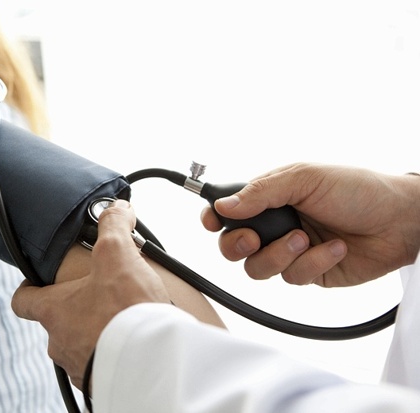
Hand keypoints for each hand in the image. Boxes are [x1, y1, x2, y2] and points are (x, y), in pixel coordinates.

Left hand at [11, 200, 170, 388]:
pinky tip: (132, 341)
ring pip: (79, 343)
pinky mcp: (101, 383)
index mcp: (53, 311)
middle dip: (77, 306)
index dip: (29, 286)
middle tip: (100, 293)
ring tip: (121, 318)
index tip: (41, 279)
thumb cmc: (126, 311)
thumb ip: (113, 226)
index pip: (23, 300)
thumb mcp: (117, 254)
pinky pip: (101, 364)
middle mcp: (60, 342)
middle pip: (57, 321)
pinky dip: (112, 352)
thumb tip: (117, 209)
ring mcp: (79, 366)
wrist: (153, 361)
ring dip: (95, 330)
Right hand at [202, 163, 419, 286]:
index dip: (214, 219)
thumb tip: (223, 205)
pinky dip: (314, 263)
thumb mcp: (305, 178)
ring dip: (280, 255)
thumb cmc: (357, 189)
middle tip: (254, 239)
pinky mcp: (309, 272)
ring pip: (258, 268)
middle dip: (238, 245)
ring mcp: (290, 251)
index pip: (229, 211)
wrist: (400, 221)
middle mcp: (275, 226)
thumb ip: (261, 192)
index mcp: (270, 198)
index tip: (211, 223)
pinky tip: (336, 248)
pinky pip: (293, 278)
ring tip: (306, 239)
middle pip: (233, 247)